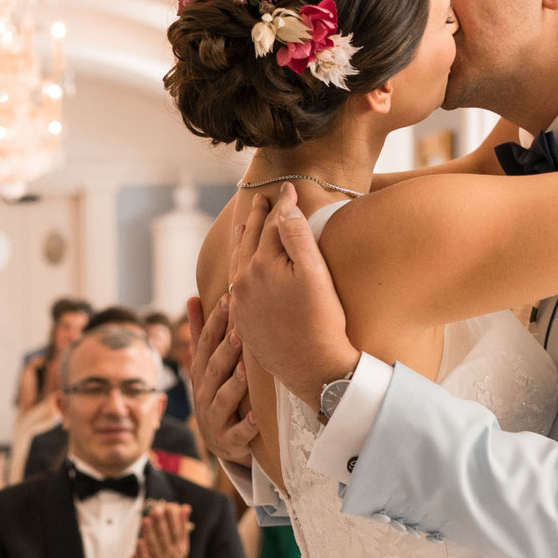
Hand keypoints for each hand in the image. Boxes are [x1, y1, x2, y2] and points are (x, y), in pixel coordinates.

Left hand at [132, 503, 192, 557]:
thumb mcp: (180, 546)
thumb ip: (182, 527)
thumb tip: (185, 507)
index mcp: (180, 549)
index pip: (178, 532)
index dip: (173, 519)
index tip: (169, 506)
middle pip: (166, 539)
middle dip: (161, 524)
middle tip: (156, 510)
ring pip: (155, 548)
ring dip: (150, 534)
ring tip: (146, 521)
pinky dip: (143, 552)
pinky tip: (140, 542)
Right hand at [187, 293, 256, 464]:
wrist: (220, 442)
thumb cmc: (217, 395)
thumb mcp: (205, 366)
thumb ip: (200, 334)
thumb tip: (193, 298)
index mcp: (201, 372)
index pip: (206, 343)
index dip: (216, 321)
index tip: (229, 298)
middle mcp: (204, 393)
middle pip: (214, 369)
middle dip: (225, 350)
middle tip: (239, 331)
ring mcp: (215, 418)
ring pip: (223, 399)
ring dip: (234, 385)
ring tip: (246, 370)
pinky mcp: (229, 440)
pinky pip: (237, 433)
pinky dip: (246, 426)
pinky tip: (256, 417)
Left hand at [229, 186, 358, 410]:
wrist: (313, 368)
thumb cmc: (320, 320)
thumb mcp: (315, 273)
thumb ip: (297, 237)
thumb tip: (284, 208)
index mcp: (259, 266)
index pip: (272, 226)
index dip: (282, 205)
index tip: (287, 188)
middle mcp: (243, 283)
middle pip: (249, 242)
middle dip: (256, 219)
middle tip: (260, 200)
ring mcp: (241, 305)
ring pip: (238, 264)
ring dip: (242, 243)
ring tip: (243, 228)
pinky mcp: (244, 324)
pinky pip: (236, 289)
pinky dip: (239, 272)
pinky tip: (240, 272)